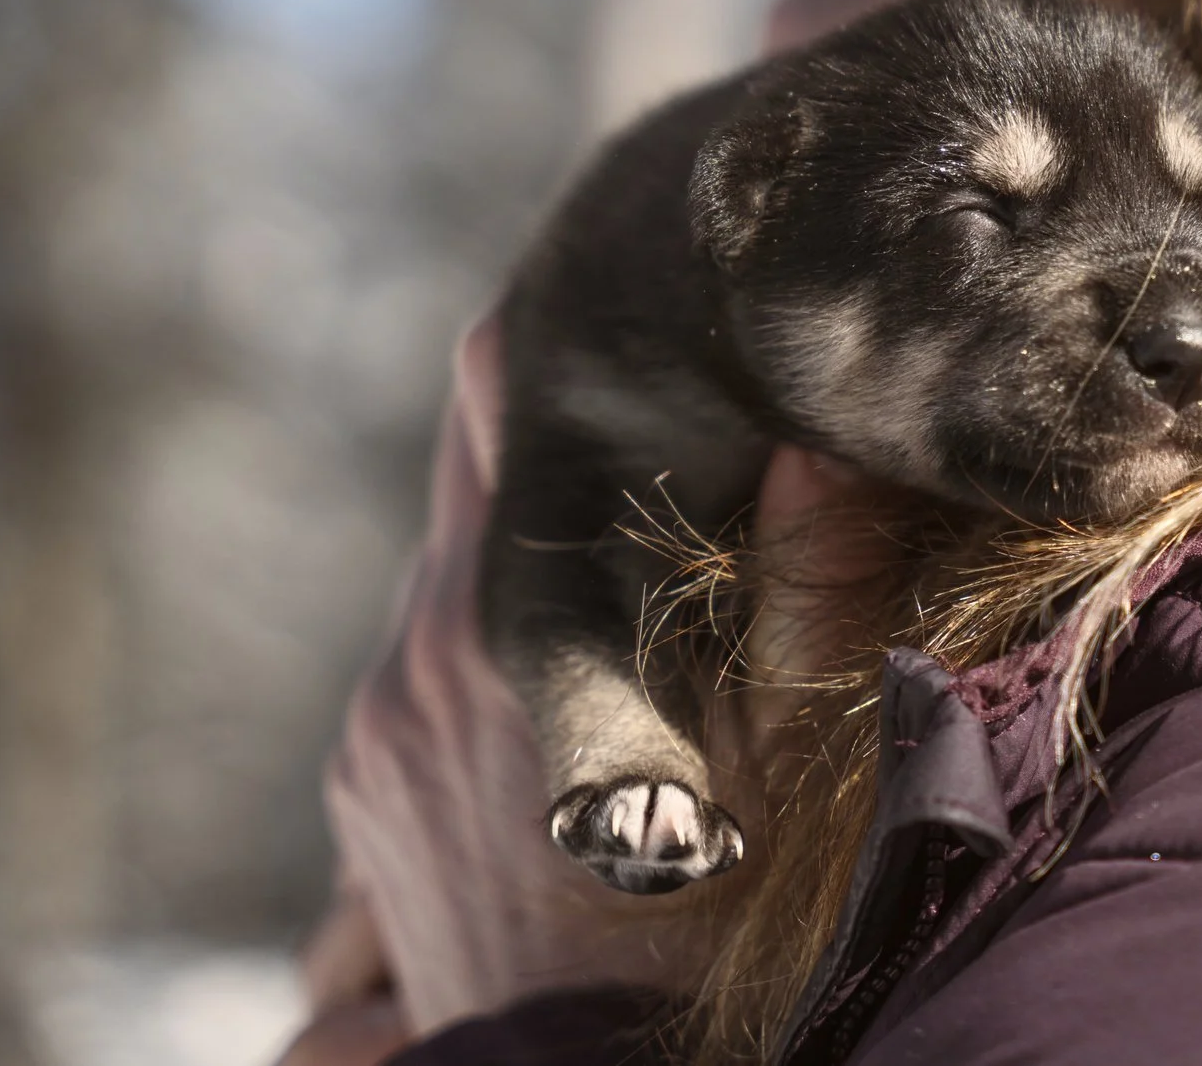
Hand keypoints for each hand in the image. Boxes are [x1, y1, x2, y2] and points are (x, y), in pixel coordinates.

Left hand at [277, 319, 902, 1062]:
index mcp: (508, 627)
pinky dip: (504, 619)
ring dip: (543, 526)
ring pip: (458, 557)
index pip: (499, 396)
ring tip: (643, 521)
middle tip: (658, 366)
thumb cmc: (719, 929)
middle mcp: (415, 659)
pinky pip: (434, 647)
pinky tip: (593, 644)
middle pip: (471, 461)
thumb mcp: (793, 760)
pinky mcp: (370, 781)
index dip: (562, 319)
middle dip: (560, 409)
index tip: (633, 272)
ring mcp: (380, 727)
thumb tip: (831, 437)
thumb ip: (814, 592)